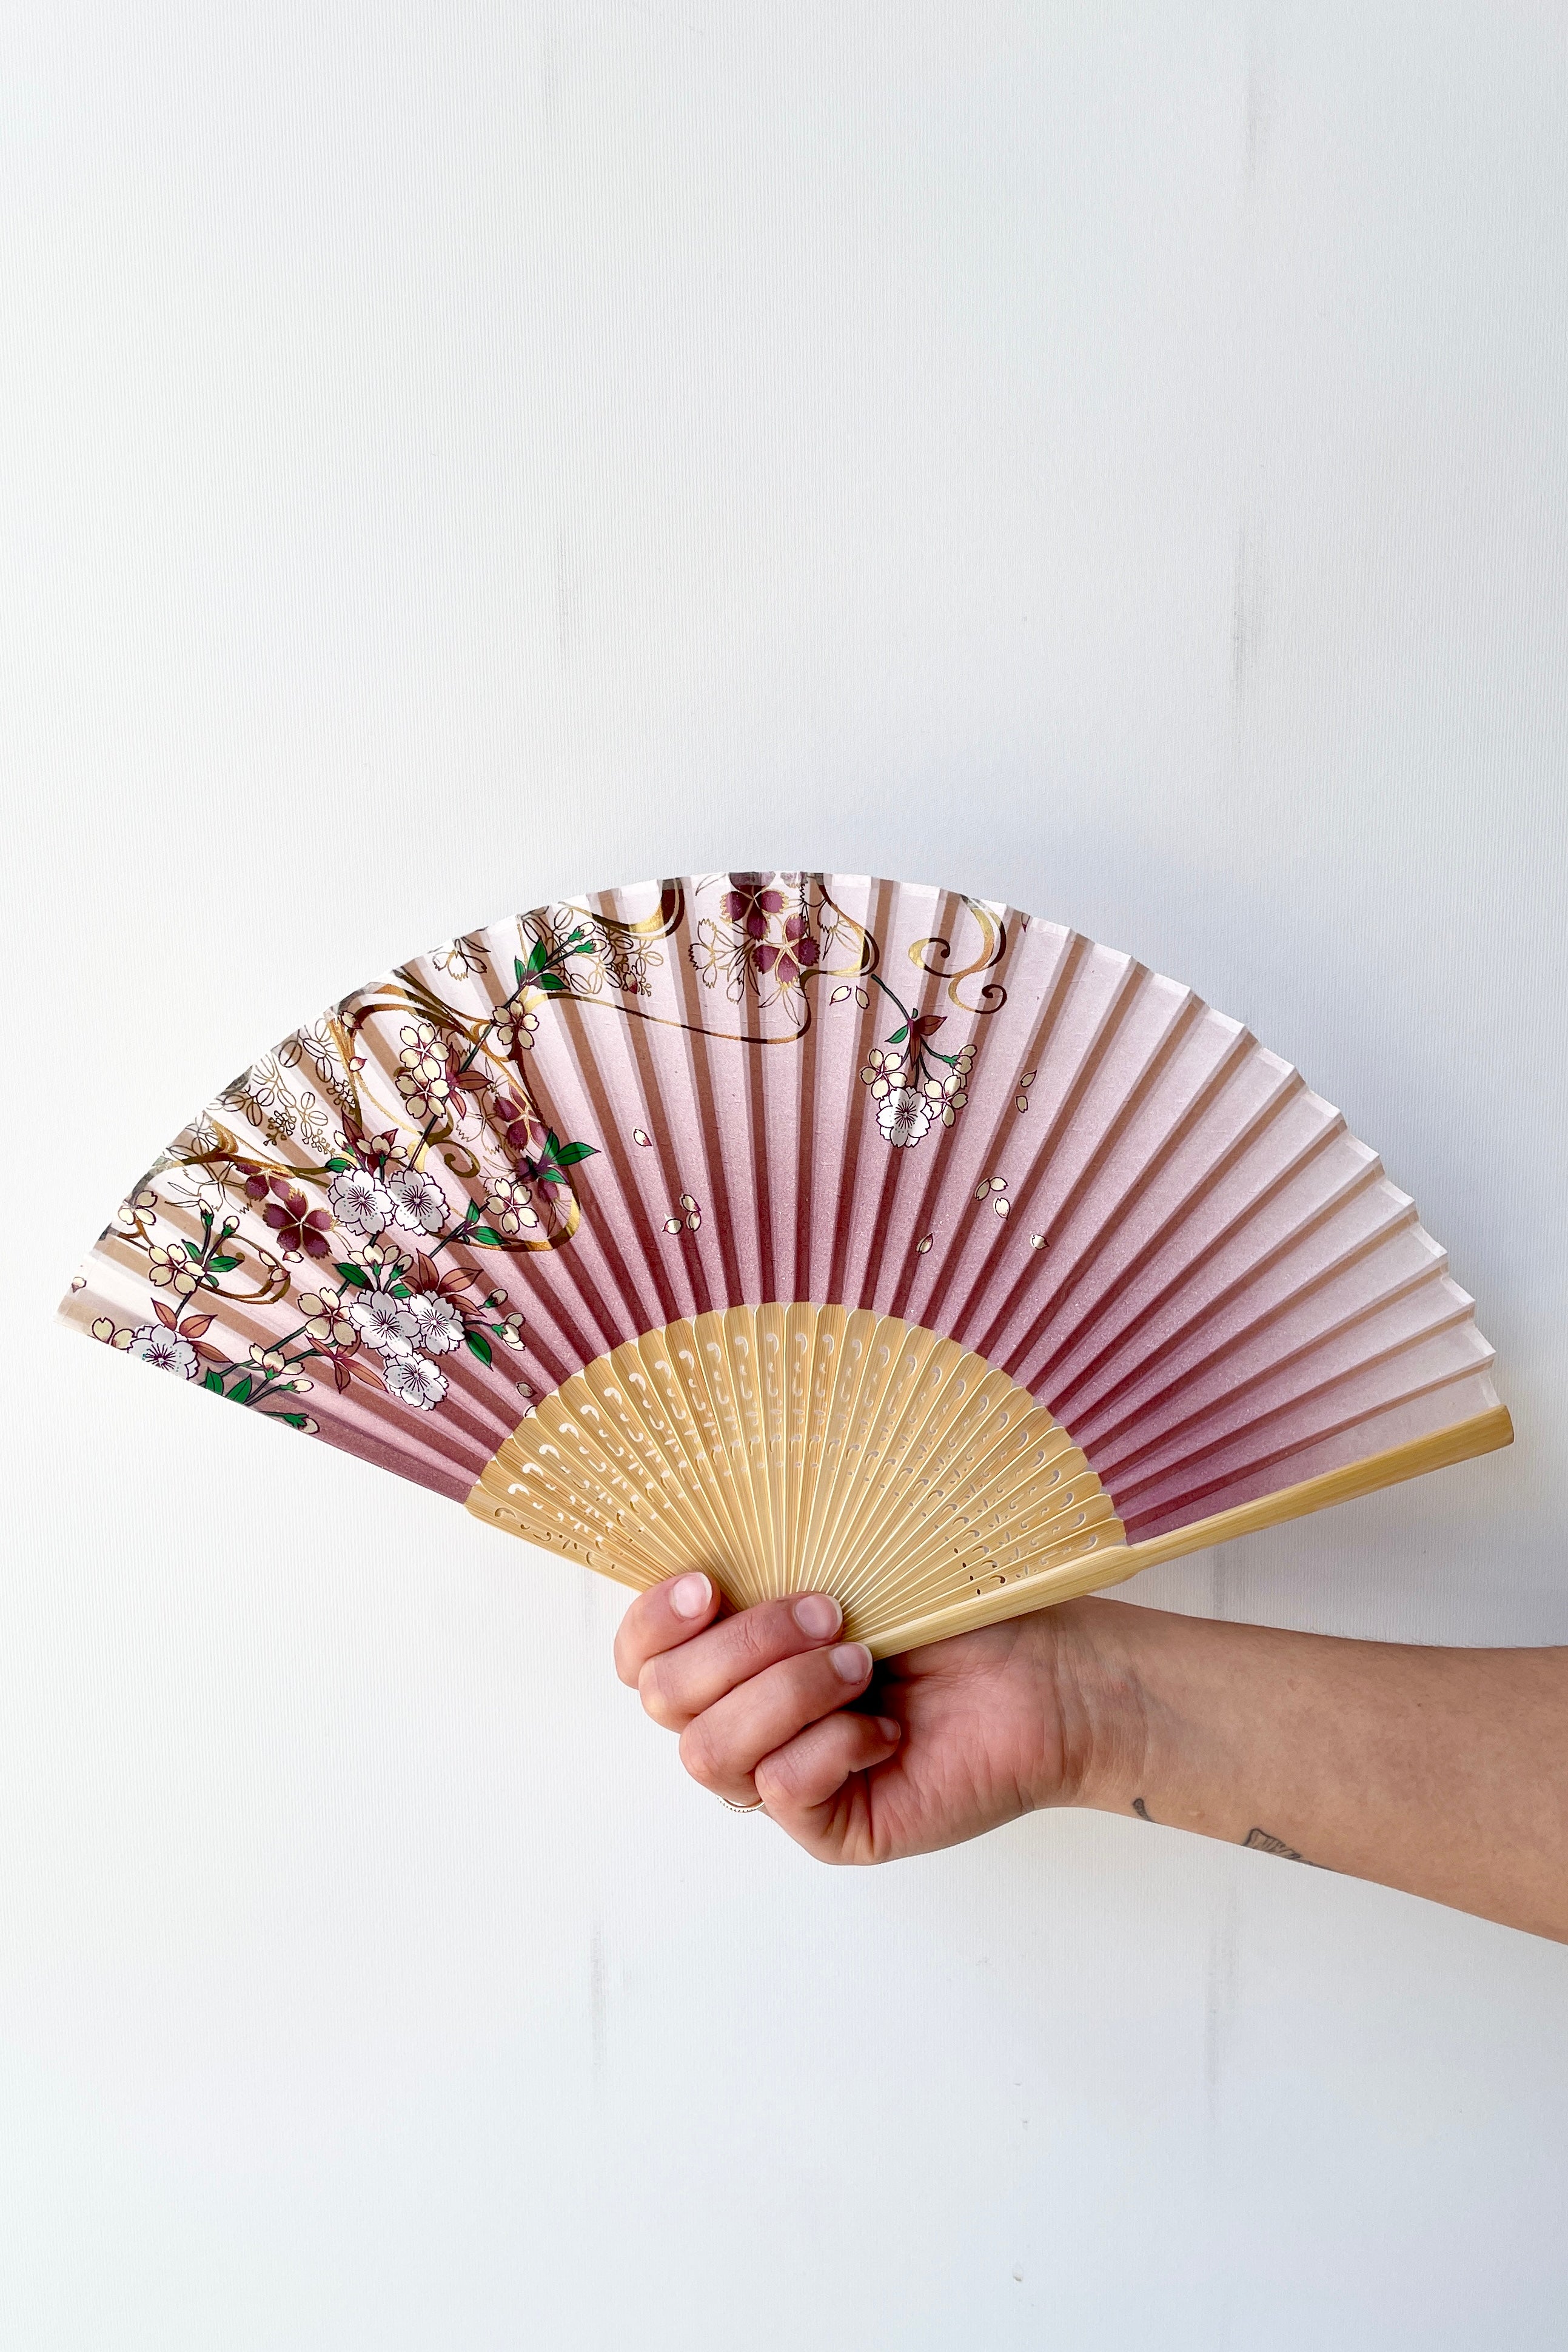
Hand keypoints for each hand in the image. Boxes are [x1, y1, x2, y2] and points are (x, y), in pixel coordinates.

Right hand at [613, 1571, 1113, 1864]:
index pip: (639, 1658)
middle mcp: (745, 1719)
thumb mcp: (852, 1562)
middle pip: (663, 1701)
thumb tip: (702, 1550)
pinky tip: (890, 1728)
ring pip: (711, 1751)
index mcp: (736, 1652)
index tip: (710, 1584)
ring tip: (863, 1665)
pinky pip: (780, 1790)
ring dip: (788, 1693)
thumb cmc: (956, 1611)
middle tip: (833, 1614)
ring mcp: (781, 1779)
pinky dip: (833, 1745)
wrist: (1048, 1675)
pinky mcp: (828, 1827)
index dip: (651, 1623)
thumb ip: (770, 1560)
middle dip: (742, 1645)